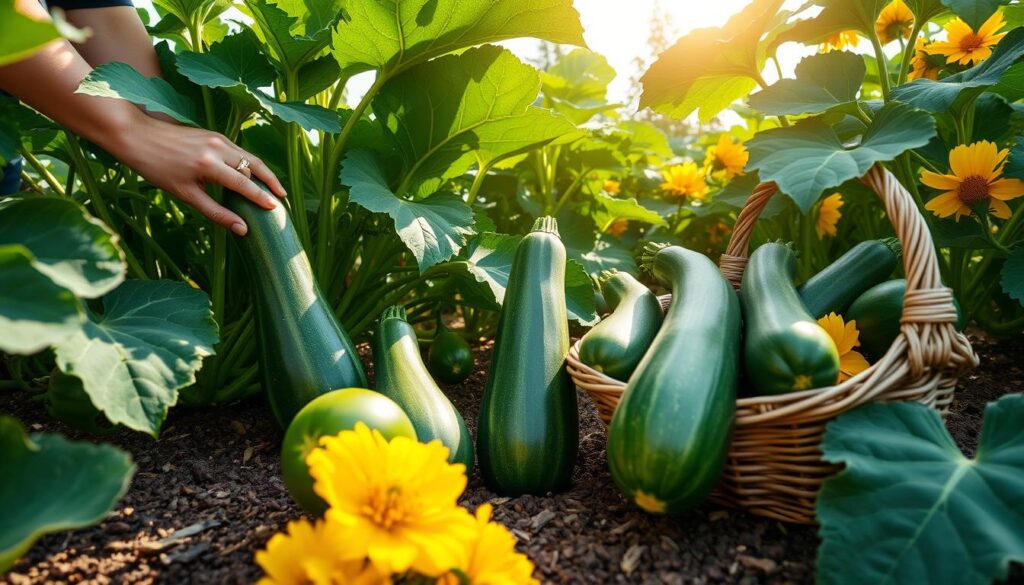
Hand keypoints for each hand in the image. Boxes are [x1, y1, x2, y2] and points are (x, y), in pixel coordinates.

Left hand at [110, 111, 286, 235]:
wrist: (137, 135)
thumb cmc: (157, 168)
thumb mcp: (185, 194)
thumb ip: (216, 212)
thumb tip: (242, 229)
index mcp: (209, 165)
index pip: (244, 184)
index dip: (261, 197)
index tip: (275, 208)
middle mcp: (218, 148)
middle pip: (254, 165)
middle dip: (270, 181)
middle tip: (282, 197)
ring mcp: (217, 138)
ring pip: (249, 156)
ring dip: (263, 171)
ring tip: (273, 187)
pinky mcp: (213, 134)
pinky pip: (239, 150)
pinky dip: (249, 163)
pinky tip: (252, 174)